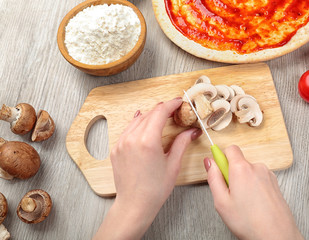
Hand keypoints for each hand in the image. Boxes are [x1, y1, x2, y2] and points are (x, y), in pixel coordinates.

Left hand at [93, 98, 201, 239]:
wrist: (134, 205)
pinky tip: (143, 122)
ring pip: (137, 120)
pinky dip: (137, 124)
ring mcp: (121, 143)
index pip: (160, 112)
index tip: (179, 102)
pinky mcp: (116, 149)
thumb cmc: (155, 189)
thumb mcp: (173, 165)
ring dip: (150, 115)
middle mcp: (132, 138)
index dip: (171, 104)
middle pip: (149, 114)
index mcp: (148, 141)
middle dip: (162, 109)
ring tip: (161, 116)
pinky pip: (128, 129)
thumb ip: (182, 143)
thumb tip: (192, 132)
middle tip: (174, 110)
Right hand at [204, 145, 302, 239]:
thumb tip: (209, 163)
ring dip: (243, 181)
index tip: (218, 168)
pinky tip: (253, 204)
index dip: (222, 157)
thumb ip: (213, 177)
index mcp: (242, 169)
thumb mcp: (221, 201)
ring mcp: (268, 175)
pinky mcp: (275, 183)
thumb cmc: (250, 223)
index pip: (230, 148)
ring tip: (243, 202)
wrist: (276, 236)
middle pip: (239, 161)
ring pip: (249, 171)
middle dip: (232, 173)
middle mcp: (257, 167)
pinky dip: (254, 187)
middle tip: (230, 193)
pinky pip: (259, 178)